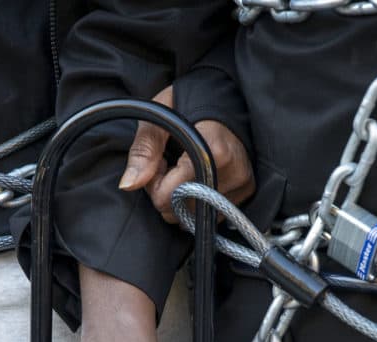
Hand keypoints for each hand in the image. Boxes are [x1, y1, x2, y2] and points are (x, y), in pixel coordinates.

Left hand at [118, 85, 254, 223]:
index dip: (155, 181)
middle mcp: (234, 172)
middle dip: (167, 192)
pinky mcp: (247, 190)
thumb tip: (129, 185)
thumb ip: (143, 150)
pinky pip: (211, 213)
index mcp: (214, 151)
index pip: (171, 196)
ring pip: (195, 215)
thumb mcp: (159, 115)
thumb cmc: (189, 100)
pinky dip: (198, 200)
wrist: (227, 92)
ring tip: (185, 167)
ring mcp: (244, 183)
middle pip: (182, 211)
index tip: (159, 159)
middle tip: (170, 162)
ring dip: (182, 197)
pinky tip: (199, 176)